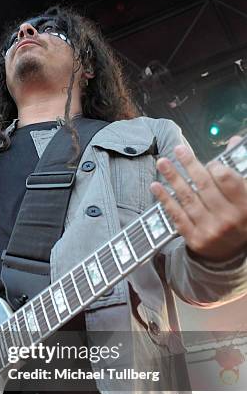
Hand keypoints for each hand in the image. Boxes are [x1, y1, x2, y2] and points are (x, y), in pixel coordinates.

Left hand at [150, 136, 246, 262]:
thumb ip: (239, 170)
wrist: (231, 253)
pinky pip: (177, 215)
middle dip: (189, 165)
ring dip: (173, 178)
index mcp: (245, 205)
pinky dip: (165, 199)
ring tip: (162, 163)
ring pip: (188, 199)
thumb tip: (235, 141)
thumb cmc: (239, 216)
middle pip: (204, 186)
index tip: (209, 162)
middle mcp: (228, 218)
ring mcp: (210, 230)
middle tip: (177, 149)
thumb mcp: (246, 194)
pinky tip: (156, 186)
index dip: (215, 167)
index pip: (227, 180)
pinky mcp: (195, 239)